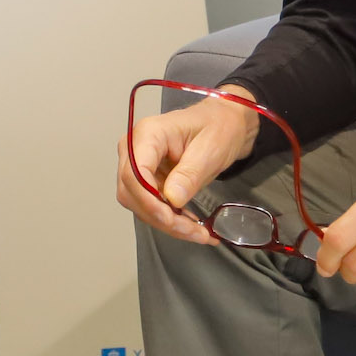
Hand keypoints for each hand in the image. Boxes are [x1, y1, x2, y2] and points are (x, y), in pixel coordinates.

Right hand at [116, 89, 263, 244]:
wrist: (224, 123)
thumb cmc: (218, 127)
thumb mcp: (211, 148)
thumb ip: (190, 173)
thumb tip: (172, 199)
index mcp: (148, 134)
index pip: (134, 172)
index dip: (149, 201)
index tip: (172, 218)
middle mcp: (135, 149)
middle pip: (132, 193)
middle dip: (161, 218)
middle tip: (193, 232)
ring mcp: (139, 165)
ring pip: (139, 204)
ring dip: (166, 223)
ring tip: (198, 232)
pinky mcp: (147, 179)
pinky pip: (150, 205)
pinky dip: (170, 219)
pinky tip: (191, 224)